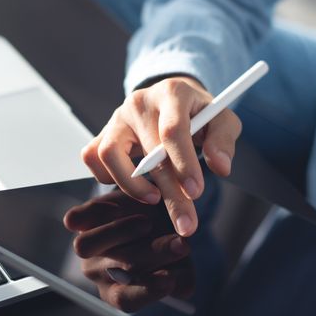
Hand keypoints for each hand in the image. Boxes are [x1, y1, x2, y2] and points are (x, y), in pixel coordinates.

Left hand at [63, 189, 193, 311]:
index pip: (126, 300)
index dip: (147, 291)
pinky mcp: (78, 220)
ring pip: (86, 246)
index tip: (169, 279)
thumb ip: (181, 279)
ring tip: (148, 223)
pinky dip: (94, 212)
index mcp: (120, 291)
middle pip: (117, 269)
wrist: (153, 203)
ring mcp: (86, 246)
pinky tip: (118, 206)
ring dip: (119, 233)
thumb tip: (181, 288)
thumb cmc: (167, 241)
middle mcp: (98, 272)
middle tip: (180, 243)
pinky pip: (76, 219)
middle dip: (154, 255)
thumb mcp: (180, 263)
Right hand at [81, 76, 241, 236]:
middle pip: (148, 152)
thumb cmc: (199, 115)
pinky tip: (132, 183)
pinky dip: (106, 177)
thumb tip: (220, 167)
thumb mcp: (222, 120)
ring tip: (154, 198)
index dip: (184, 164)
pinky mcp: (103, 132)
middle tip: (186, 223)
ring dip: (131, 185)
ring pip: (109, 154)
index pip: (173, 130)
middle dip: (169, 193)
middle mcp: (139, 102)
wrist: (174, 101)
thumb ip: (223, 141)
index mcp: (172, 93)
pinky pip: (92, 158)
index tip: (195, 192)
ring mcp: (117, 117)